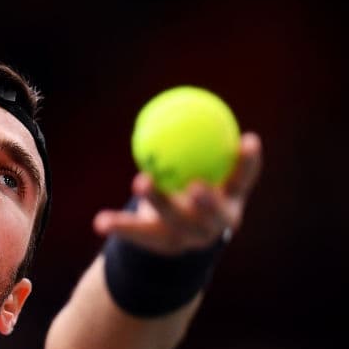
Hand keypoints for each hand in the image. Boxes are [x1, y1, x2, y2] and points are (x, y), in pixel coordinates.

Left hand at [93, 133, 262, 254]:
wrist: (177, 232)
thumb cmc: (191, 186)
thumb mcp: (199, 166)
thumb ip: (194, 143)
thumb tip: (178, 101)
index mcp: (230, 201)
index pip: (243, 181)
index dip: (249, 163)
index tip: (248, 140)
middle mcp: (214, 223)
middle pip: (213, 214)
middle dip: (208, 202)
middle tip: (195, 186)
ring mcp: (189, 238)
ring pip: (173, 222)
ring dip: (157, 201)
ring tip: (141, 181)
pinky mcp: (162, 247)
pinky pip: (139, 234)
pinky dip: (120, 225)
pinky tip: (99, 221)